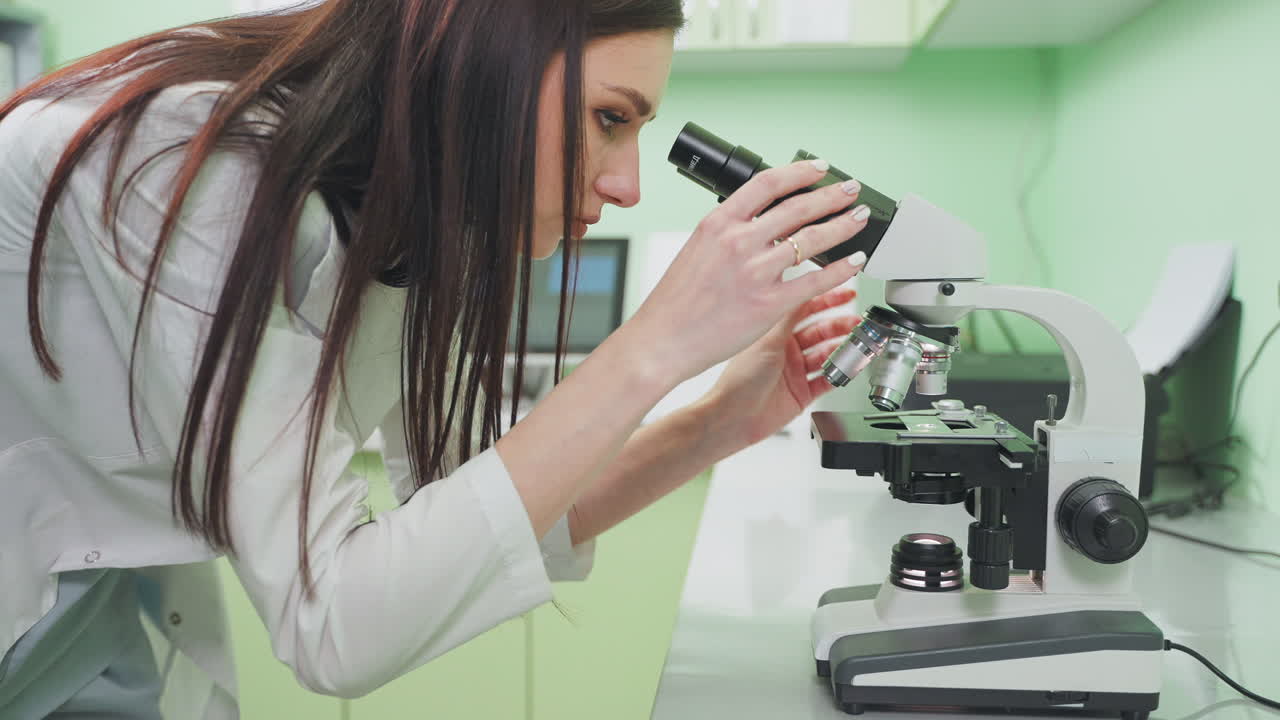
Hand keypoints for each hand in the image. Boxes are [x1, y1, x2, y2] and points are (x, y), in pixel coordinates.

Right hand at [619, 159, 870, 388]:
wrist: (662, 340)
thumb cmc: (675, 302)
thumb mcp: (697, 249)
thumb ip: (729, 233)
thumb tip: (763, 224)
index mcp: (718, 223)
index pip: (767, 183)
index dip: (800, 172)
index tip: (819, 168)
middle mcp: (738, 242)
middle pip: (798, 207)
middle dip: (832, 195)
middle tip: (850, 190)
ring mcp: (755, 272)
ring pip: (813, 239)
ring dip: (843, 225)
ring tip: (858, 218)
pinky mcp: (769, 303)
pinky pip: (816, 280)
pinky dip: (842, 268)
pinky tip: (855, 261)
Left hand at [702, 286, 860, 450]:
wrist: (734, 418)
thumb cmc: (739, 380)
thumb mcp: (767, 341)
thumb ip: (788, 317)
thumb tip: (802, 289)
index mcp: (775, 334)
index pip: (806, 310)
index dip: (827, 300)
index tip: (846, 293)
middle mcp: (786, 350)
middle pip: (821, 332)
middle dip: (841, 326)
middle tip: (859, 322)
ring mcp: (795, 371)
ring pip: (827, 356)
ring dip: (844, 350)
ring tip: (859, 346)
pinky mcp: (802, 393)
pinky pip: (828, 381)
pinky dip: (841, 375)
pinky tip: (851, 369)